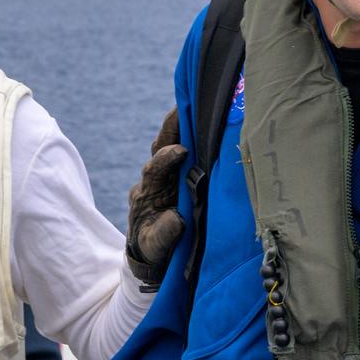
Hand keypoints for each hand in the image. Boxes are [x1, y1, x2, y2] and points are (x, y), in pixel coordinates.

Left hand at [126, 108, 188, 284]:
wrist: (153, 254)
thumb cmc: (154, 251)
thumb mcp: (156, 247)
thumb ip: (164, 234)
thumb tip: (178, 219)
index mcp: (147, 193)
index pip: (154, 168)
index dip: (167, 158)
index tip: (181, 151)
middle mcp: (155, 179)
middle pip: (160, 145)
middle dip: (172, 126)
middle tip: (185, 107)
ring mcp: (167, 176)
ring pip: (173, 144)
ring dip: (185, 126)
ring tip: (201, 106)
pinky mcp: (181, 176)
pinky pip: (187, 152)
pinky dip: (196, 136)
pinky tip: (211, 123)